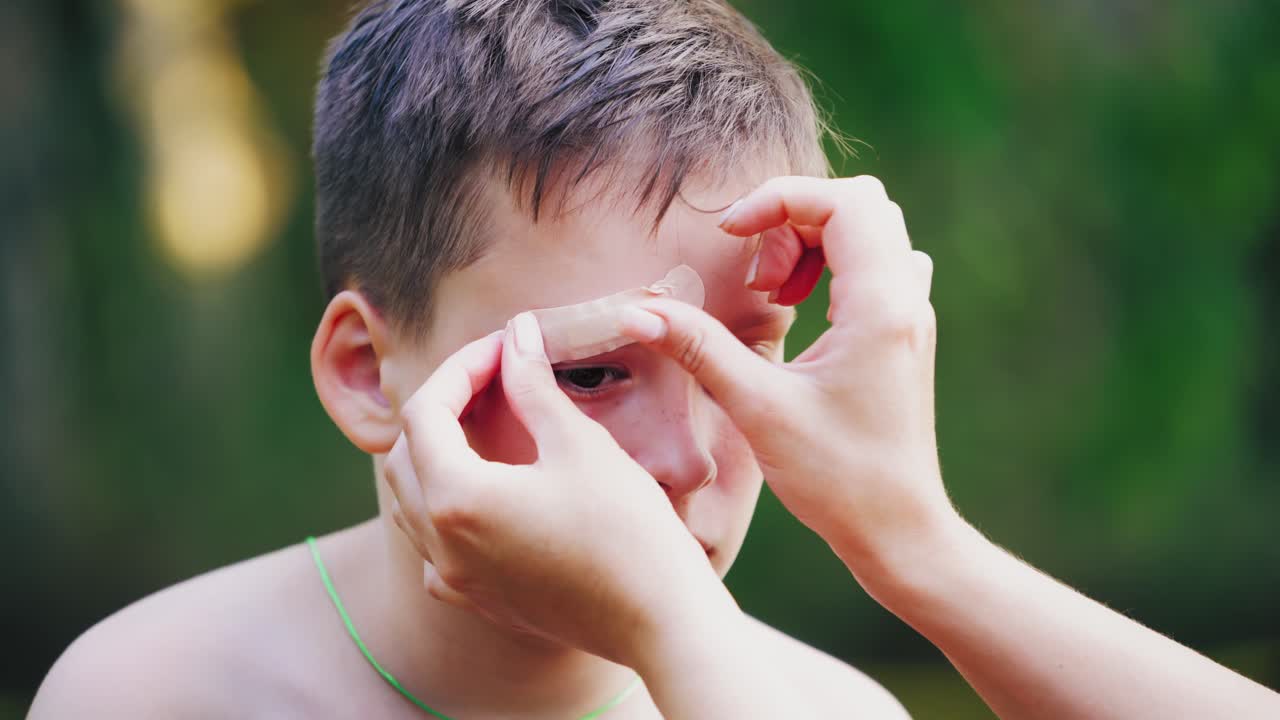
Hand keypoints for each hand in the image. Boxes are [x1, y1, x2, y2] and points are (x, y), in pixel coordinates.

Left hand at [385, 312, 734, 666]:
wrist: (661, 620)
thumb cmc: (628, 529)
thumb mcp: (580, 444)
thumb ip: (533, 386)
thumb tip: (517, 336)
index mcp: (456, 498)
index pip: (425, 412)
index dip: (462, 367)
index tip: (506, 347)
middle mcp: (440, 544)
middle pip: (405, 454)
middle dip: (443, 406)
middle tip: (495, 377)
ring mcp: (457, 579)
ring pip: (412, 502)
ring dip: (436, 455)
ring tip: (485, 424)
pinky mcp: (481, 600)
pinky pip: (435, 548)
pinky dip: (446, 509)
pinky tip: (487, 494)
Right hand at [620, 175, 951, 576]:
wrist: (898, 532)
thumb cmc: (838, 478)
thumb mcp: (758, 408)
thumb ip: (699, 348)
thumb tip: (636, 311)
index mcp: (880, 305)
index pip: (843, 200)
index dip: (779, 199)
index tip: (732, 235)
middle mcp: (906, 300)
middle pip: (859, 206)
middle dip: (795, 218)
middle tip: (759, 277)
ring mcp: (911, 317)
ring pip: (869, 233)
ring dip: (813, 243)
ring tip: (774, 295)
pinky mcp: (902, 337)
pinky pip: (876, 268)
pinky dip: (833, 267)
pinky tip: (801, 314)